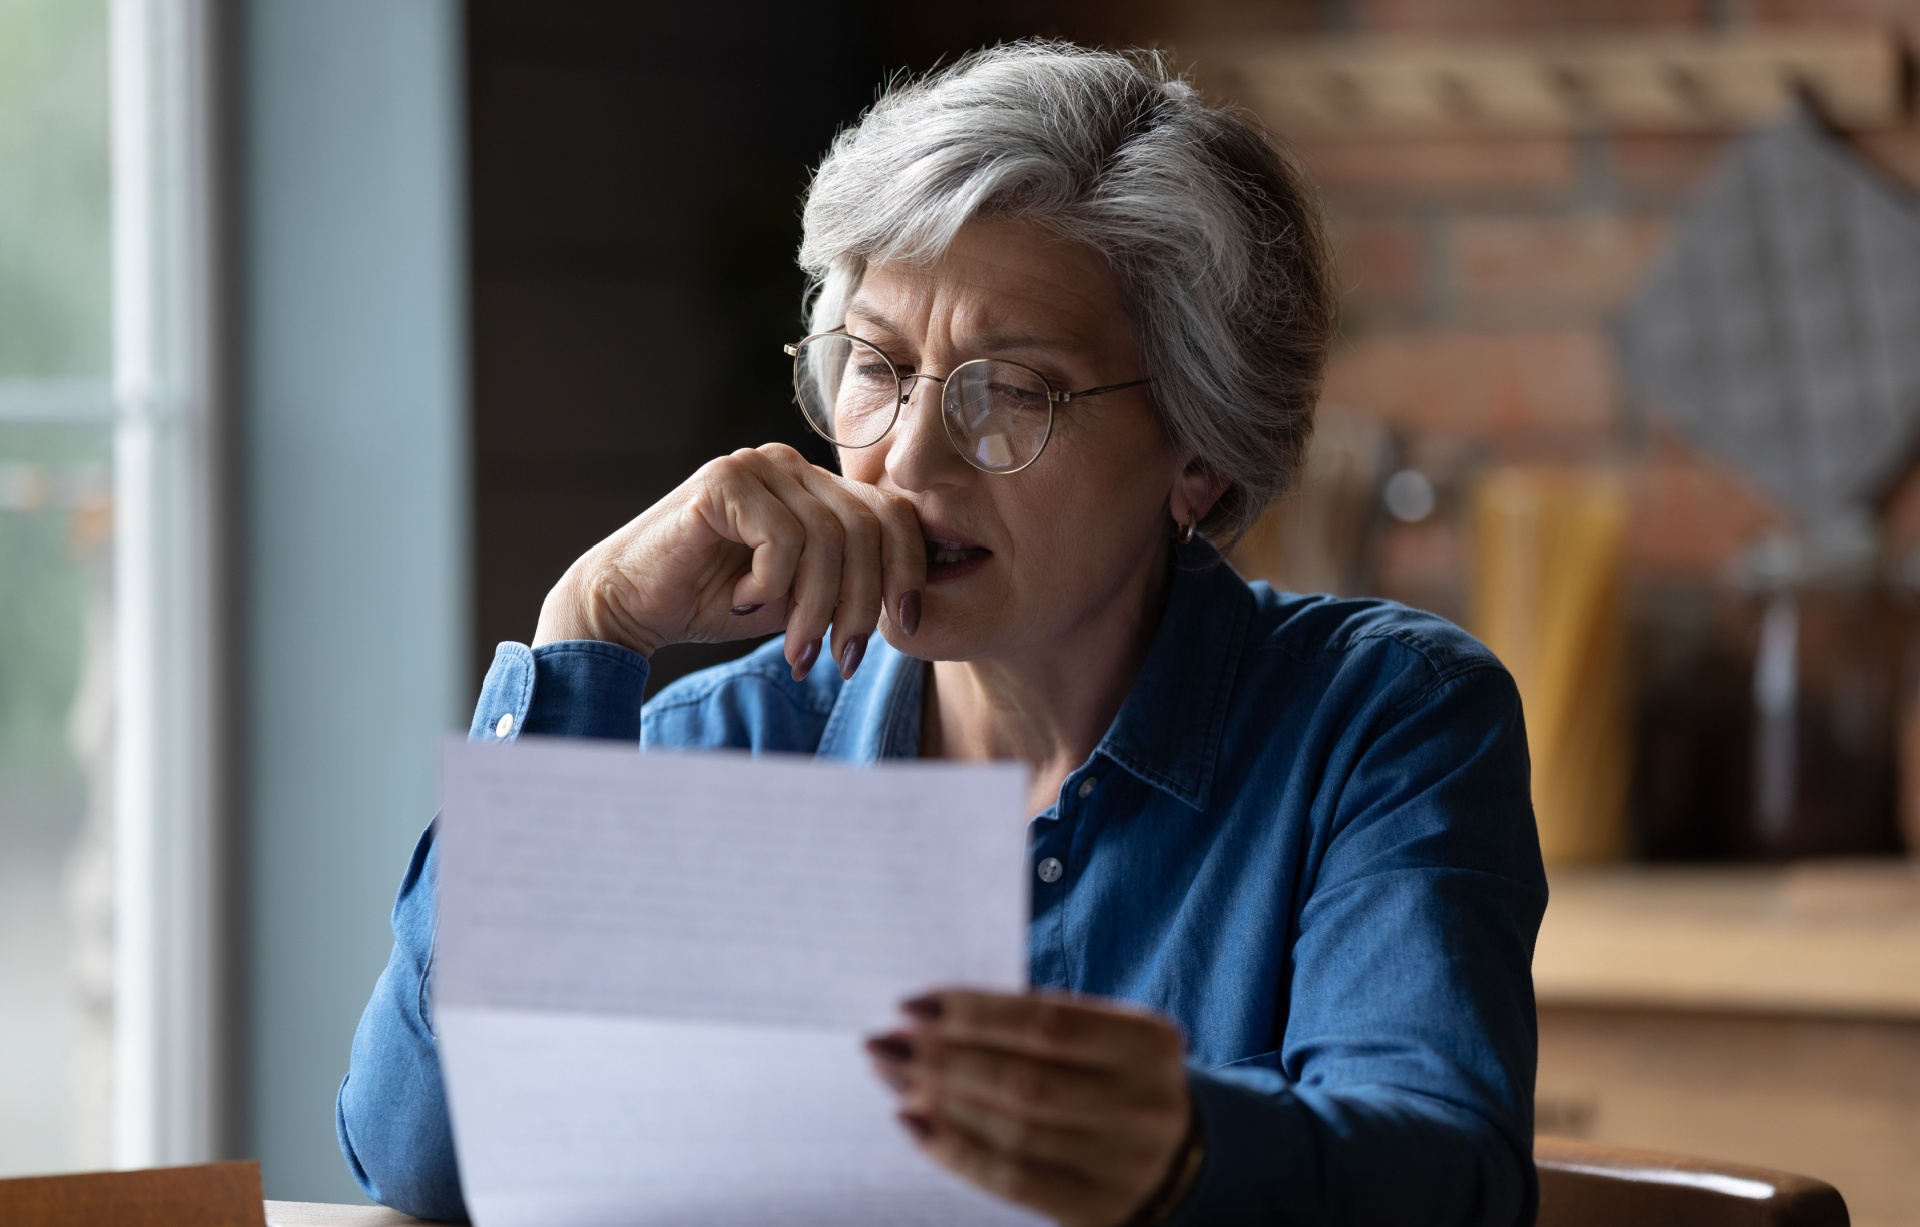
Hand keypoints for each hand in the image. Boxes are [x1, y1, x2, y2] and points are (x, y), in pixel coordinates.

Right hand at [533, 443, 925, 678]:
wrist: (629, 606)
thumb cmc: (715, 603)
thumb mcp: (802, 598)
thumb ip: (850, 585)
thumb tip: (914, 607)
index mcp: (816, 485)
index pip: (892, 513)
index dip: (907, 572)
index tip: (906, 627)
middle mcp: (790, 465)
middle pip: (867, 528)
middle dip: (861, 604)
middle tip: (839, 657)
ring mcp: (756, 466)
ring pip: (828, 539)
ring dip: (815, 608)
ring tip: (794, 647)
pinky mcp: (722, 482)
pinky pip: (782, 539)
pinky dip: (770, 585)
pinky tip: (741, 600)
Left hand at [866, 990, 1192, 1226]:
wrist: (1177, 1158)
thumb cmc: (1112, 1078)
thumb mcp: (1101, 1039)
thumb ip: (1034, 1026)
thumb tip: (928, 1017)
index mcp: (1148, 1041)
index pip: (1045, 1021)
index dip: (972, 1012)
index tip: (910, 1004)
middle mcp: (1144, 1102)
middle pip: (1023, 1081)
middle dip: (942, 1060)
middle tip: (883, 1043)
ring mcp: (1125, 1162)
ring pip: (1013, 1132)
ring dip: (940, 1103)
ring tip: (893, 1079)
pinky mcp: (1098, 1207)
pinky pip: (1013, 1180)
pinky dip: (955, 1152)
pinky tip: (916, 1126)